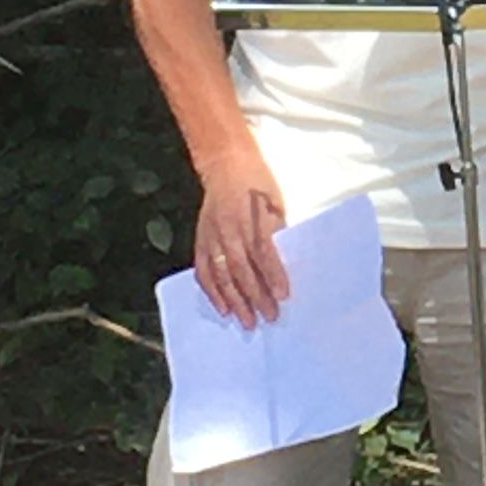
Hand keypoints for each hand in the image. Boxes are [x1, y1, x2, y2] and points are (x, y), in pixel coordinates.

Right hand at [194, 149, 288, 327]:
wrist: (227, 164)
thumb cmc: (258, 184)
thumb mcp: (276, 204)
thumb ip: (277, 233)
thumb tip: (283, 266)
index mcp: (251, 217)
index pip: (263, 252)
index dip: (273, 275)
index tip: (284, 295)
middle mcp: (229, 229)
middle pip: (242, 269)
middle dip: (257, 296)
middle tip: (270, 316)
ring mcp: (212, 236)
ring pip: (222, 275)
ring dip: (235, 300)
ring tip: (248, 321)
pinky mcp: (201, 240)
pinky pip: (204, 270)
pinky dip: (212, 291)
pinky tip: (223, 308)